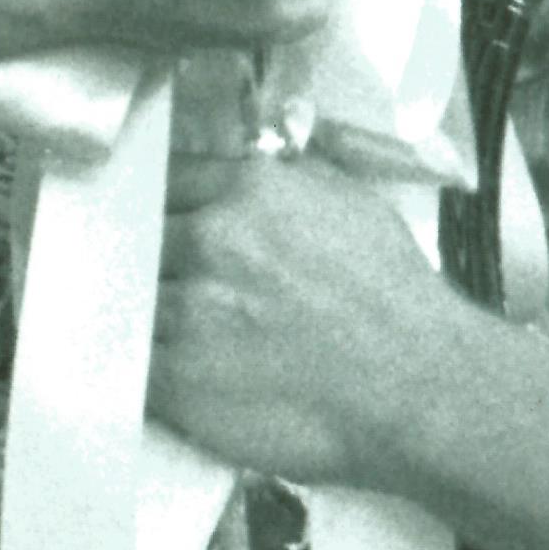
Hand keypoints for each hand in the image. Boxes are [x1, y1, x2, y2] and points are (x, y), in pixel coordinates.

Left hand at [151, 150, 468, 488]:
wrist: (418, 387)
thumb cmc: (396, 299)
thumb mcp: (351, 202)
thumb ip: (288, 177)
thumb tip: (254, 162)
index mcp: (248, 190)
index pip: (164, 179)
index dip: (164, 204)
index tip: (163, 220)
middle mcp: (210, 240)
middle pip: (138, 238)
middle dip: (154, 260)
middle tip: (178, 284)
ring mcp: (188, 311)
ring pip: (131, 301)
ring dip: (148, 316)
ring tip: (182, 334)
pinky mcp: (178, 379)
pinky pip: (133, 363)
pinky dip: (145, 367)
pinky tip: (173, 372)